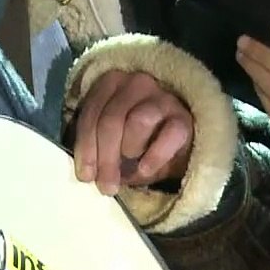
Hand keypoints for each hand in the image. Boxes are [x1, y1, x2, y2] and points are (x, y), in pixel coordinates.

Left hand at [73, 71, 193, 195]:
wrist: (175, 146)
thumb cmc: (137, 141)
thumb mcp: (110, 142)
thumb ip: (95, 148)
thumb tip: (86, 172)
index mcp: (110, 84)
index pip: (91, 114)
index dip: (85, 147)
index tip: (85, 176)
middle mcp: (136, 83)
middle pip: (112, 119)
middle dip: (105, 156)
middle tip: (105, 185)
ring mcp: (162, 97)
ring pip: (138, 121)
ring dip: (130, 148)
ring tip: (130, 165)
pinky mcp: (183, 117)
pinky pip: (169, 135)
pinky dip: (155, 155)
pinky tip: (145, 170)